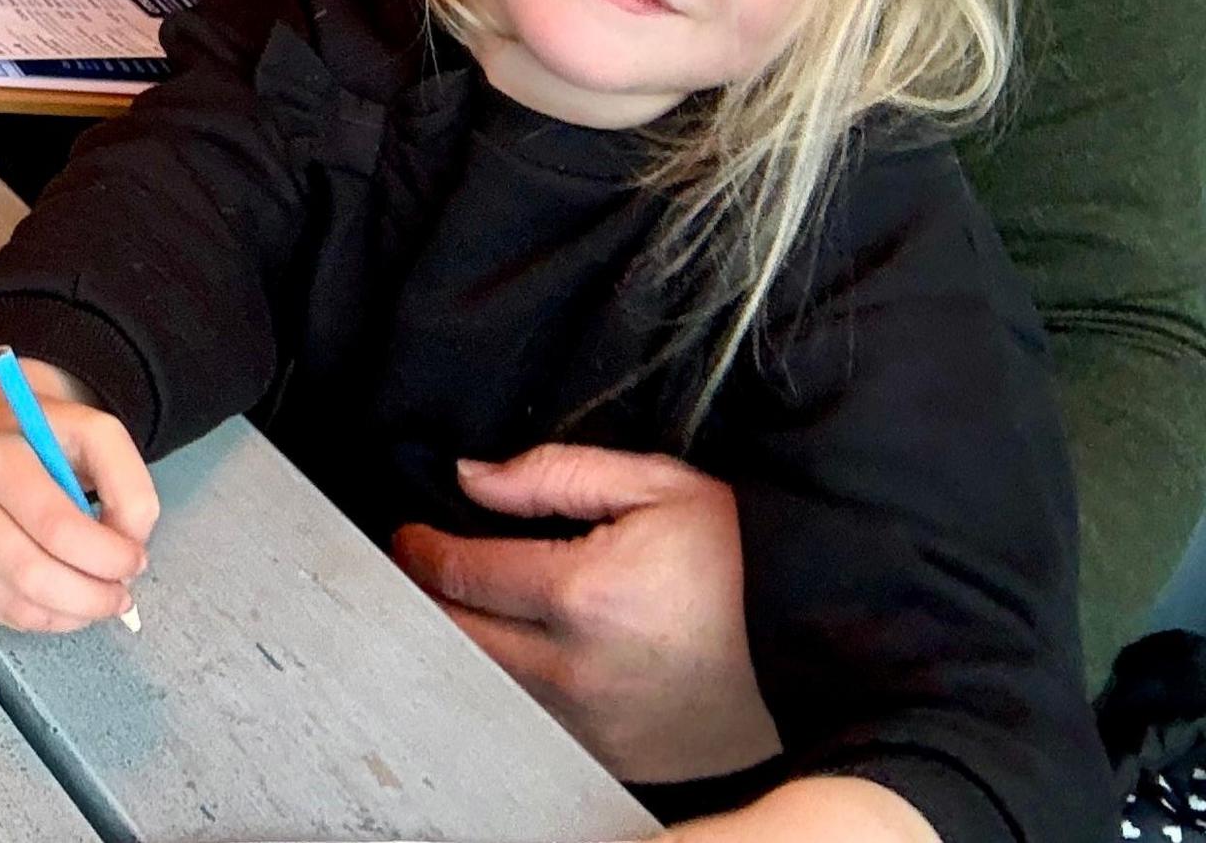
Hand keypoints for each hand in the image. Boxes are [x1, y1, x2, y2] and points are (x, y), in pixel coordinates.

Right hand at [0, 363, 156, 632]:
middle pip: (31, 575)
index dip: (107, 556)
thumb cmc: (45, 439)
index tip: (135, 559)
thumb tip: (127, 547)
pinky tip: (62, 596)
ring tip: (96, 596)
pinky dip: (44, 617)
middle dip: (91, 597)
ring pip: (16, 605)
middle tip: (120, 594)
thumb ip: (129, 487)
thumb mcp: (99, 436)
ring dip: (72, 613)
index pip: (55, 527)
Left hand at [389, 445, 779, 782]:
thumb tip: (471, 479)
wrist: (822, 644)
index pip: (460, 573)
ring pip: (485, 683)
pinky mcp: (612, 759)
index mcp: (585, 596)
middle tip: (418, 568)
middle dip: (427, 597)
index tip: (410, 539)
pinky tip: (515, 652)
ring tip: (465, 605)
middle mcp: (578, 671)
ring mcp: (593, 725)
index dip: (421, 550)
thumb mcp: (660, 487)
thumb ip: (553, 474)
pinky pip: (531, 719)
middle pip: (454, 634)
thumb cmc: (745, 561)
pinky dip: (511, 685)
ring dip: (463, 643)